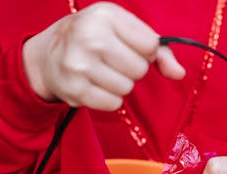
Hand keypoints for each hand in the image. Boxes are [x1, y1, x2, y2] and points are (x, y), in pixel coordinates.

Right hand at [22, 2, 184, 110]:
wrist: (47, 55)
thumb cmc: (93, 38)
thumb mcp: (122, 30)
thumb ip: (158, 50)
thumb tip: (179, 74)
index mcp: (104, 15)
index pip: (150, 46)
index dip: (144, 51)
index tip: (128, 47)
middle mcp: (89, 37)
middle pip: (139, 69)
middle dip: (132, 69)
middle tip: (112, 61)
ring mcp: (79, 65)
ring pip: (126, 88)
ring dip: (120, 85)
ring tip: (102, 73)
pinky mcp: (74, 90)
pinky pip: (113, 104)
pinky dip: (109, 99)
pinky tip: (95, 86)